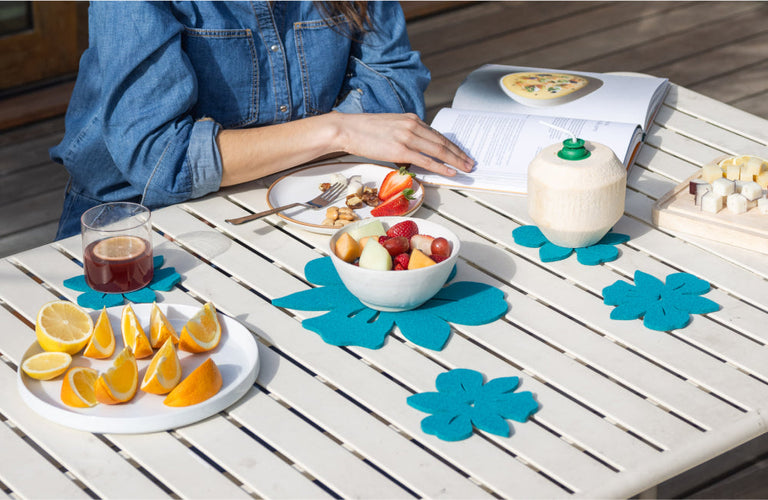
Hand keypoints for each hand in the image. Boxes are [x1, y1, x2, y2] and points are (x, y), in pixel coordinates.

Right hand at [330, 112, 473, 175]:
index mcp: (411, 119)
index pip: (437, 134)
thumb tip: (414, 151)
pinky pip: (426, 160)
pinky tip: (450, 171)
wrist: (348, 128)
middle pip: (442, 141)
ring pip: (439, 150)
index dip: (451, 145)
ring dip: (455, 161)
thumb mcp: (391, 127)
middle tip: (470, 162)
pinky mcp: (401, 149)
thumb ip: (405, 135)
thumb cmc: (365, 130)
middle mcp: (413, 125)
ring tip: (466, 168)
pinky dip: (441, 166)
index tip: (460, 152)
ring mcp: (408, 137)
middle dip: (459, 153)